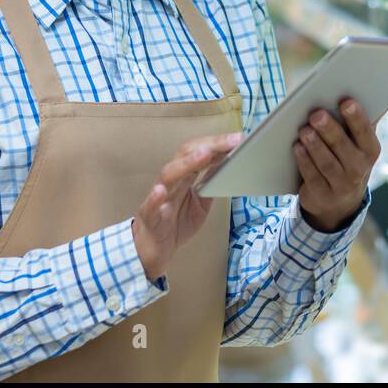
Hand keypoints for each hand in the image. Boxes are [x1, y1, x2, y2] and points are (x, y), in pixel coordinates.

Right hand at [132, 132, 241, 281]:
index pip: (199, 151)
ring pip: (169, 174)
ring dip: (187, 163)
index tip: (238, 138)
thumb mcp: (201, 202)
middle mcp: (171, 181)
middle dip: (210, 145)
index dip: (218, 144)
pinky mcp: (149, 217)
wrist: (154, 250)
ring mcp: (159, 197)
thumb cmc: (175, 223)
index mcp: (183, 176)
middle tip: (232, 140)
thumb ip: (210, 183)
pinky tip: (161, 190)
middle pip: (185, 155)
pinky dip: (154, 197)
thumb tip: (228, 165)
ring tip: (204, 154)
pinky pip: (150, 205)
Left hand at [294, 96, 382, 232]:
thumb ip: (364, 121)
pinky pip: (312, 176)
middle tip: (316, 114)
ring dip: (314, 145)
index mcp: (370, 150)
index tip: (346, 101)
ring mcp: (341, 185)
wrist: (340, 203)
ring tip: (305, 130)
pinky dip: (304, 161)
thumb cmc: (348, 160)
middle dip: (329, 129)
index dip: (356, 117)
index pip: (364, 132)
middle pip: (342, 146)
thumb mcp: (360, 144)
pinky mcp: (322, 194)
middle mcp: (359, 168)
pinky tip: (297, 148)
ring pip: (326, 162)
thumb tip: (380, 95)